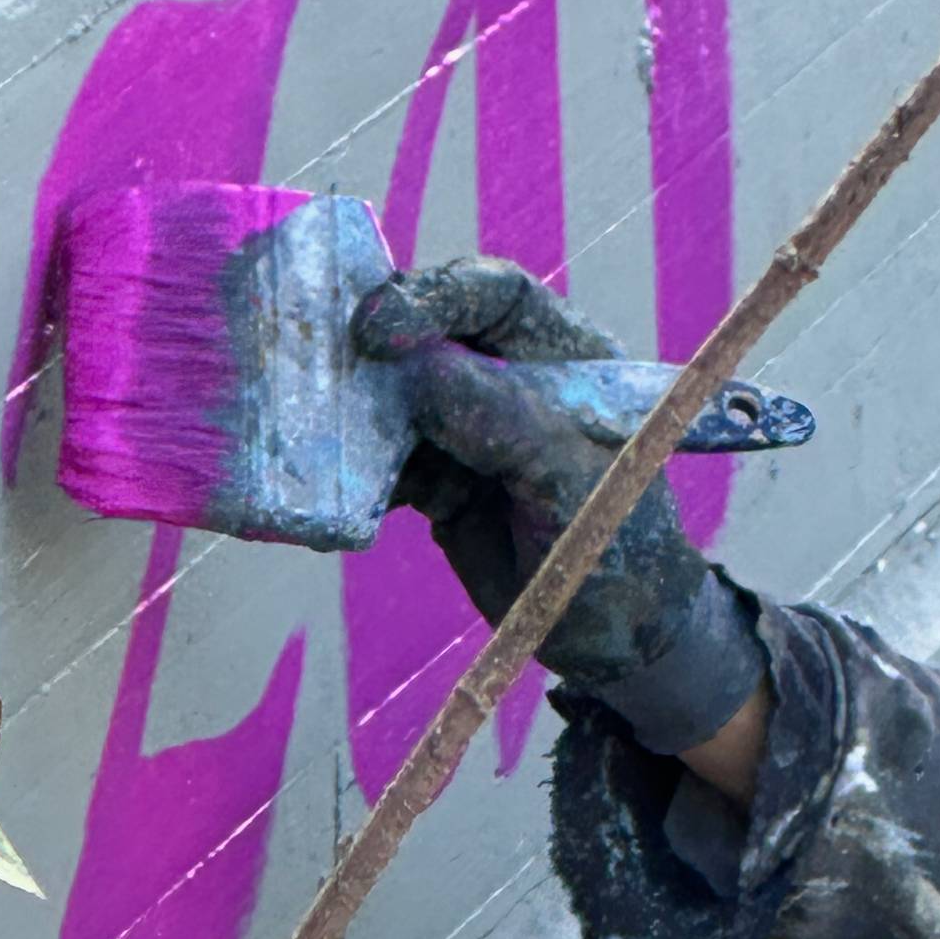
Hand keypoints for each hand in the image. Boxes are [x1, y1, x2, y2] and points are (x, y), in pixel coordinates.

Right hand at [352, 256, 766, 755]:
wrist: (616, 642)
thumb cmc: (618, 550)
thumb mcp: (571, 482)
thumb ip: (503, 422)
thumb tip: (418, 372)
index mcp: (565, 357)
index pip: (497, 296)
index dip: (437, 296)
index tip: (382, 327)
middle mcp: (512, 379)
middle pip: (433, 334)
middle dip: (380, 347)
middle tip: (332, 365)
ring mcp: (470, 428)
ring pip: (397, 394)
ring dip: (357, 408)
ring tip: (321, 425)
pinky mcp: (437, 478)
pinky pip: (384, 457)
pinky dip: (357, 468)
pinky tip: (335, 482)